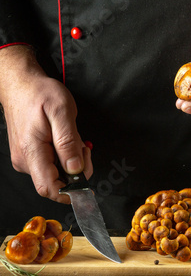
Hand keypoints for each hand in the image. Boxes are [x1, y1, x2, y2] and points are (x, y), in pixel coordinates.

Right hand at [0, 45, 92, 202]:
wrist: (20, 83)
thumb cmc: (39, 93)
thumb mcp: (62, 111)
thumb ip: (69, 142)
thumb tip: (75, 169)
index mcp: (32, 151)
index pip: (49, 188)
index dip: (70, 191)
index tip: (86, 181)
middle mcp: (25, 160)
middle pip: (55, 183)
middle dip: (76, 171)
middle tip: (83, 148)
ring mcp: (25, 159)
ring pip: (54, 174)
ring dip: (70, 162)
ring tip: (73, 139)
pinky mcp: (28, 156)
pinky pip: (50, 165)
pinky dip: (63, 157)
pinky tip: (65, 141)